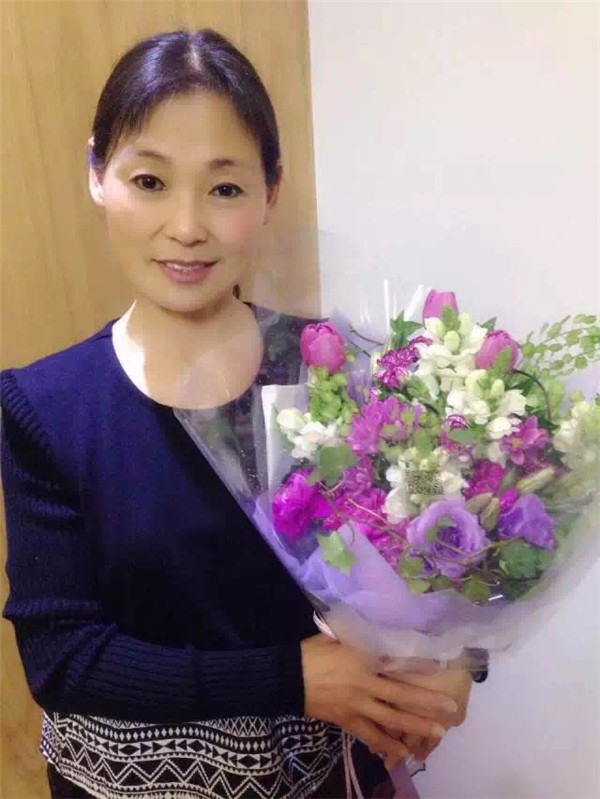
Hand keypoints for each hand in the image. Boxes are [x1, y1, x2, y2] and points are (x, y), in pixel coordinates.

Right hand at [300, 635, 459, 770]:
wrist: (287, 676)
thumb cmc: (314, 651)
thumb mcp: (338, 635)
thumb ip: (360, 638)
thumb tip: (380, 632)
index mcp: (362, 657)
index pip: (396, 663)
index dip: (418, 667)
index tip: (440, 669)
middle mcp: (364, 682)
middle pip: (401, 695)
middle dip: (427, 703)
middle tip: (450, 708)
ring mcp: (357, 704)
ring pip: (391, 718)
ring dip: (415, 726)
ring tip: (436, 732)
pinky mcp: (347, 720)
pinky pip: (370, 735)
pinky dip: (386, 744)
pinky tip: (402, 752)